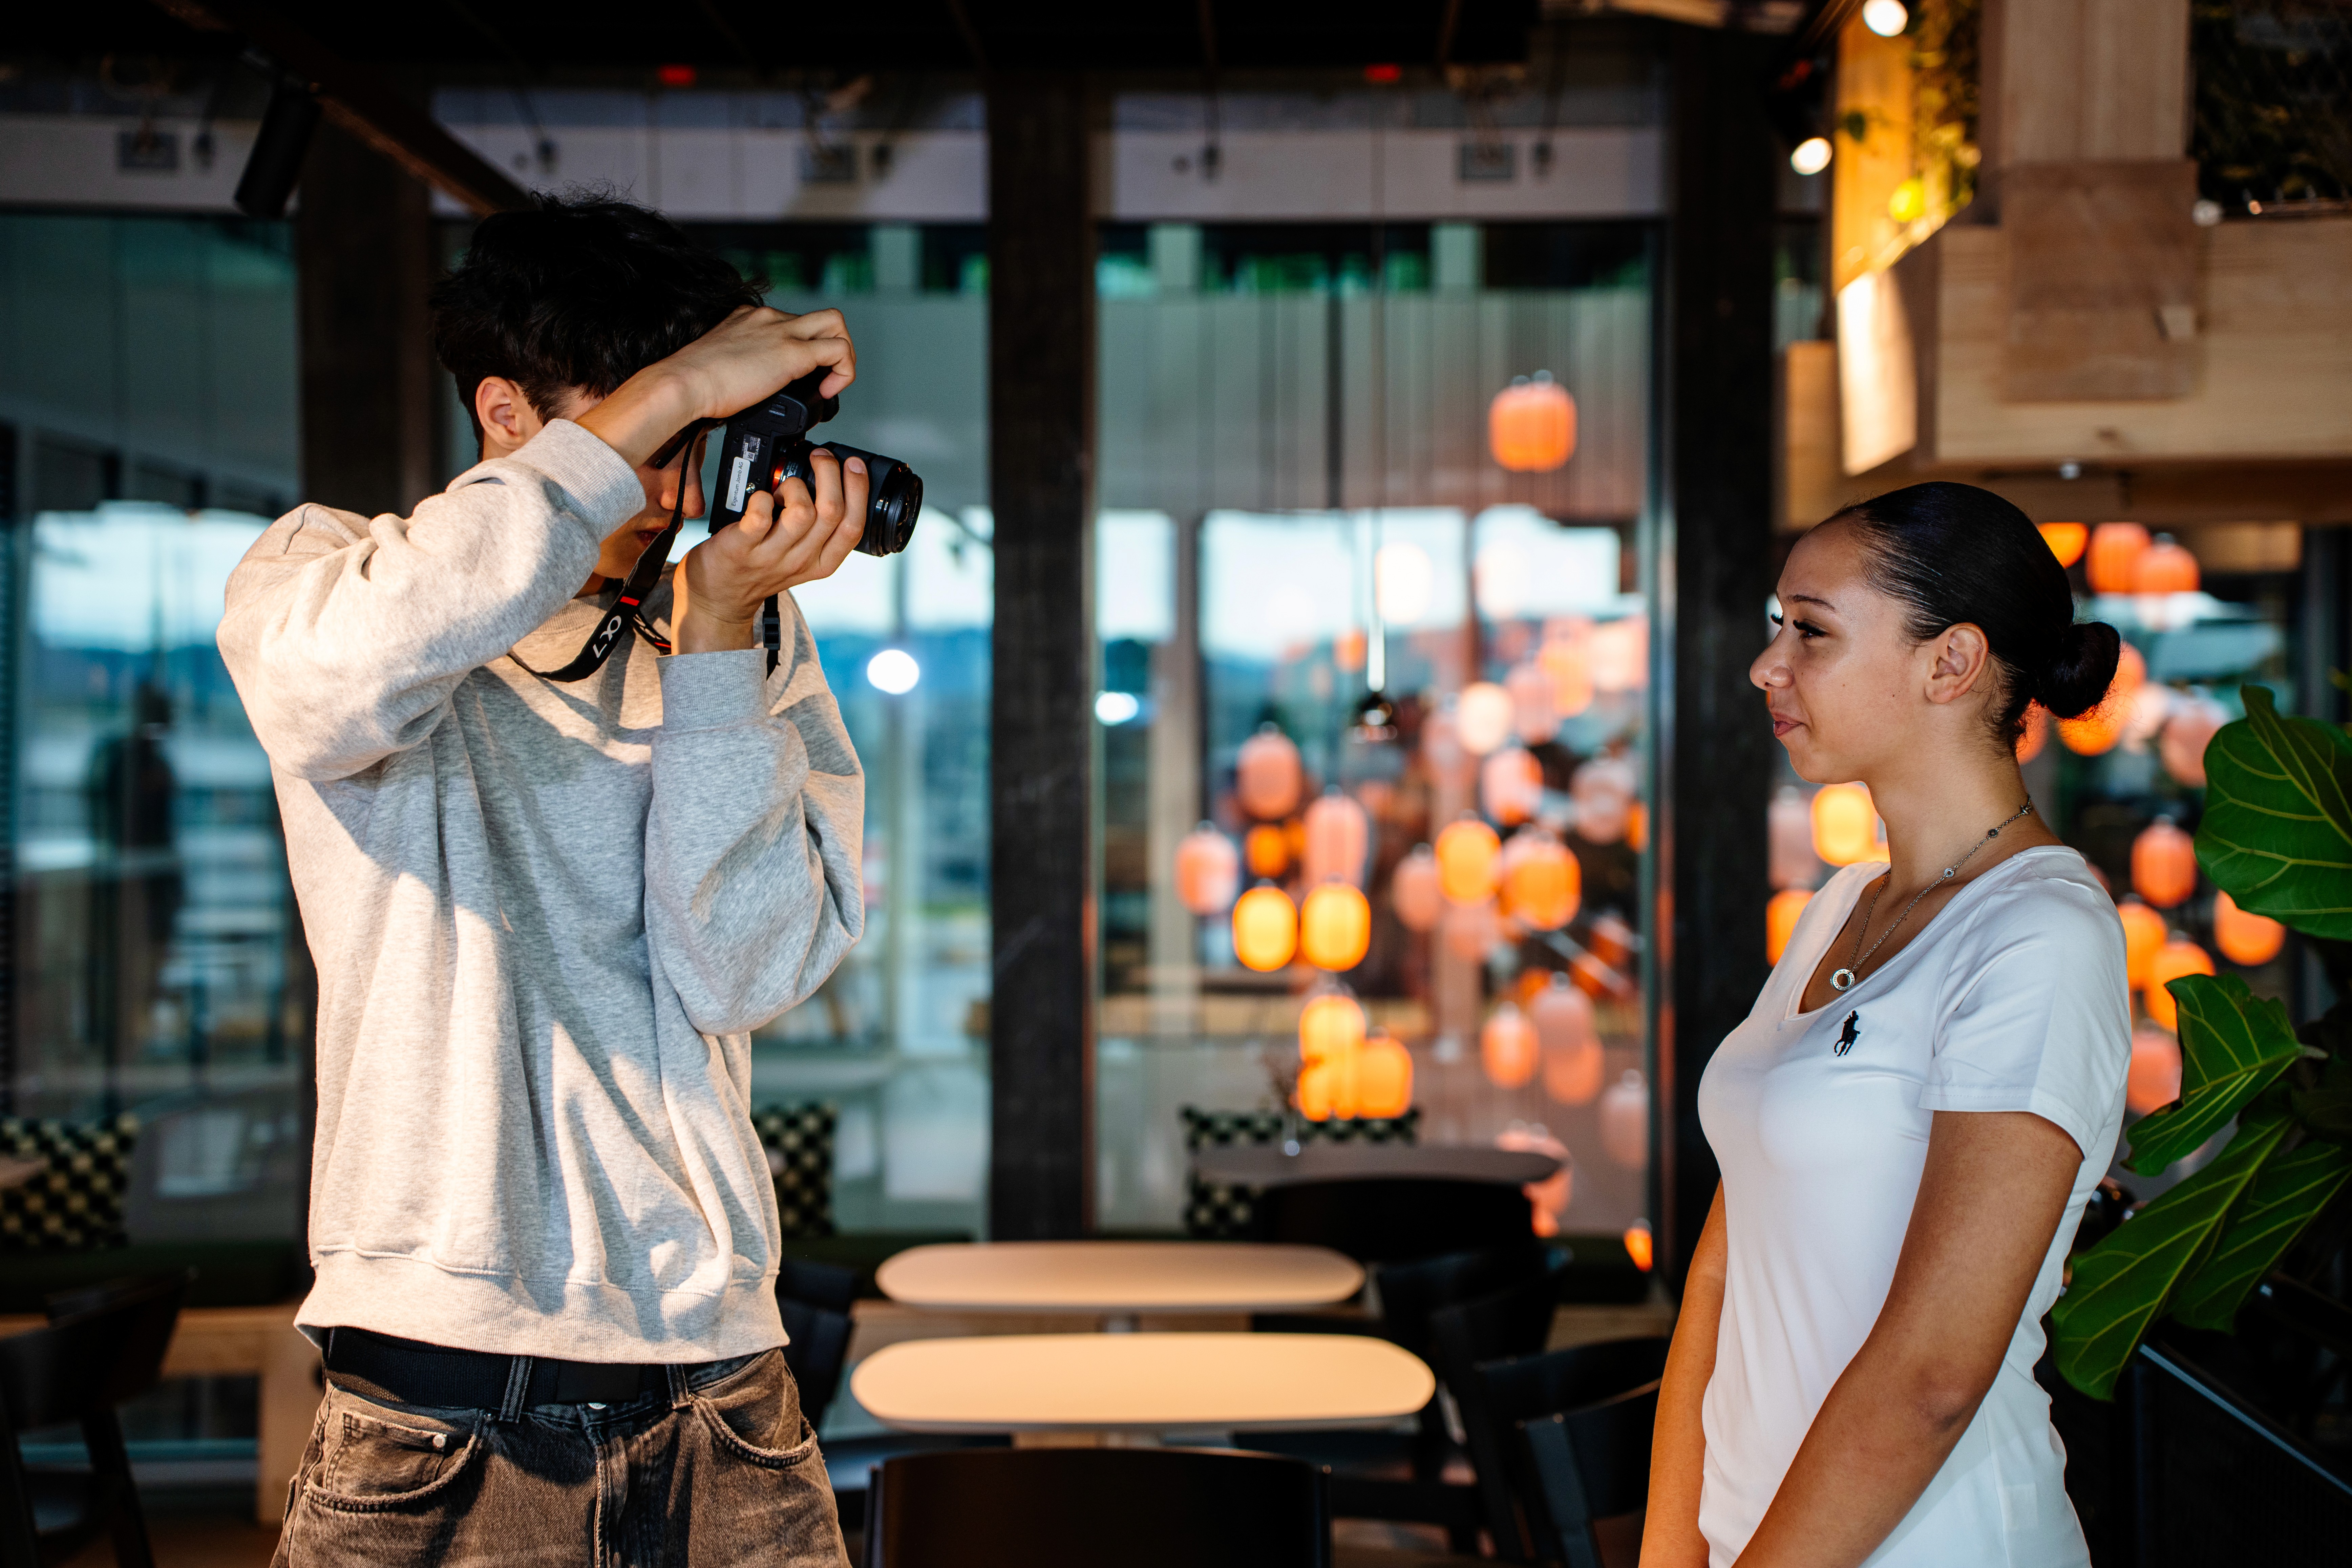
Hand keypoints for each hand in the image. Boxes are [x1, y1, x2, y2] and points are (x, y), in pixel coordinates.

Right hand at [577, 306, 855, 468]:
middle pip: (818, 318)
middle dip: (831, 345)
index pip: (789, 324)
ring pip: (835, 323)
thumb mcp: (718, 378)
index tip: (798, 379)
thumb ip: (731, 384)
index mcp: (748, 322)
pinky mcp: (791, 351)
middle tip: (824, 378)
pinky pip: (838, 350)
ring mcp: (780, 332)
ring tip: (830, 385)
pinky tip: (828, 393)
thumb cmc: (689, 389)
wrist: (680, 386)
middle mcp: (767, 320)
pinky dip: (843, 371)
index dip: (803, 350)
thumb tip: (732, 408)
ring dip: (843, 354)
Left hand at [673, 449, 869, 654]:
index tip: (853, 463)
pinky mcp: (741, 549)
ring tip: (782, 488)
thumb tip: (830, 480)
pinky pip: (760, 517)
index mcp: (822, 562)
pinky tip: (760, 498)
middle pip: (831, 512)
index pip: (854, 526)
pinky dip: (762, 499)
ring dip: (794, 487)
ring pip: (802, 512)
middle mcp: (801, 561)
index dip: (858, 489)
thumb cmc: (760, 568)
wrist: (720, 597)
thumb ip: (818, 530)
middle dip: (830, 473)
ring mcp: (771, 556)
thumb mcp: (801, 558)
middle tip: (819, 457)